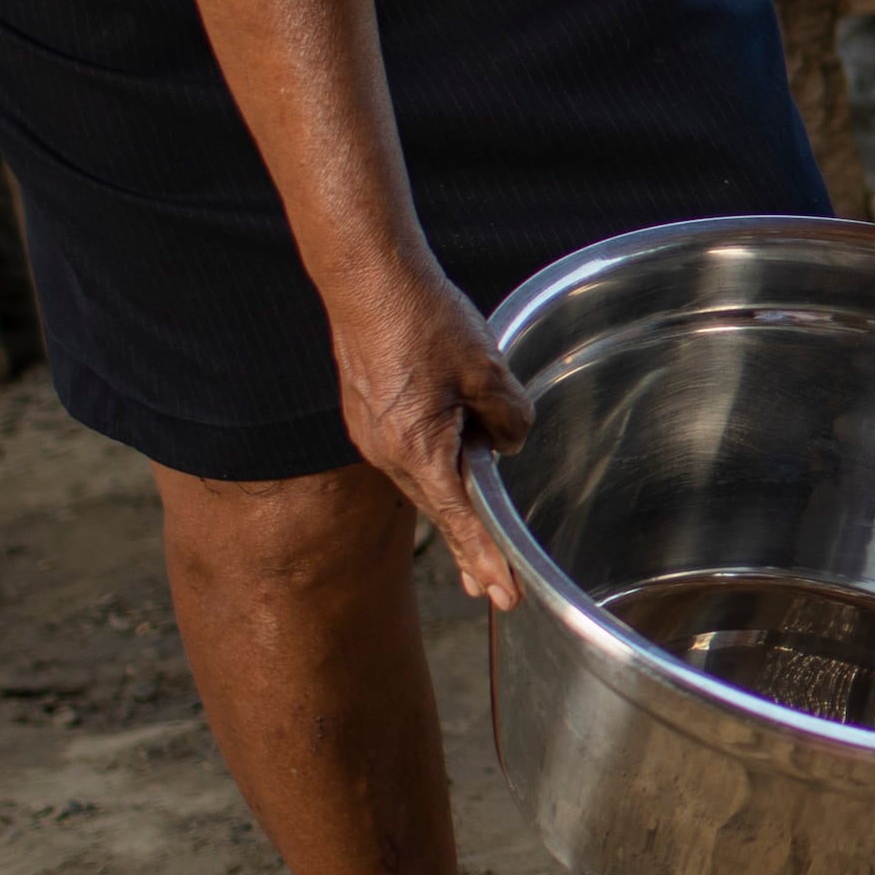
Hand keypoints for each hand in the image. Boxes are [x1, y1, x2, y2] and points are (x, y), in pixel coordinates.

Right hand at [328, 255, 531, 609]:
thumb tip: (505, 445)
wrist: (367, 282)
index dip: (487, 558)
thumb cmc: (424, 319)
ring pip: (424, 486)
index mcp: (419, 449)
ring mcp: (373, 436)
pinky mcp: (369, 417)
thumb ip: (506, 416)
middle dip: (470, 554)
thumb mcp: (487, 370)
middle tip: (495, 593)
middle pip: (440, 513)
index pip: (462, 520)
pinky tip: (451, 484)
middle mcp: (388, 452)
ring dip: (454, 518)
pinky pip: (408, 460)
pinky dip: (435, 481)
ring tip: (476, 556)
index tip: (504, 593)